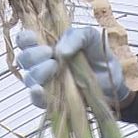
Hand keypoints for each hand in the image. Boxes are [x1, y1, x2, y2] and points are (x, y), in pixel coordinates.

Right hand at [15, 27, 129, 108]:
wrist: (113, 80)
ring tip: (55, 68)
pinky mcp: (51, 101)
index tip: (35, 38)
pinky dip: (37, 95)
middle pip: (23, 59)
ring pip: (29, 78)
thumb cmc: (99, 56)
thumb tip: (59, 50)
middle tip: (50, 54)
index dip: (24, 39)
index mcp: (46, 45)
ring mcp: (45, 83)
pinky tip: (41, 90)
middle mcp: (41, 64)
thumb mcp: (90, 37)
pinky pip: (36, 100)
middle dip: (33, 55)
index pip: (24, 40)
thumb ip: (75, 36)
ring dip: (38, 72)